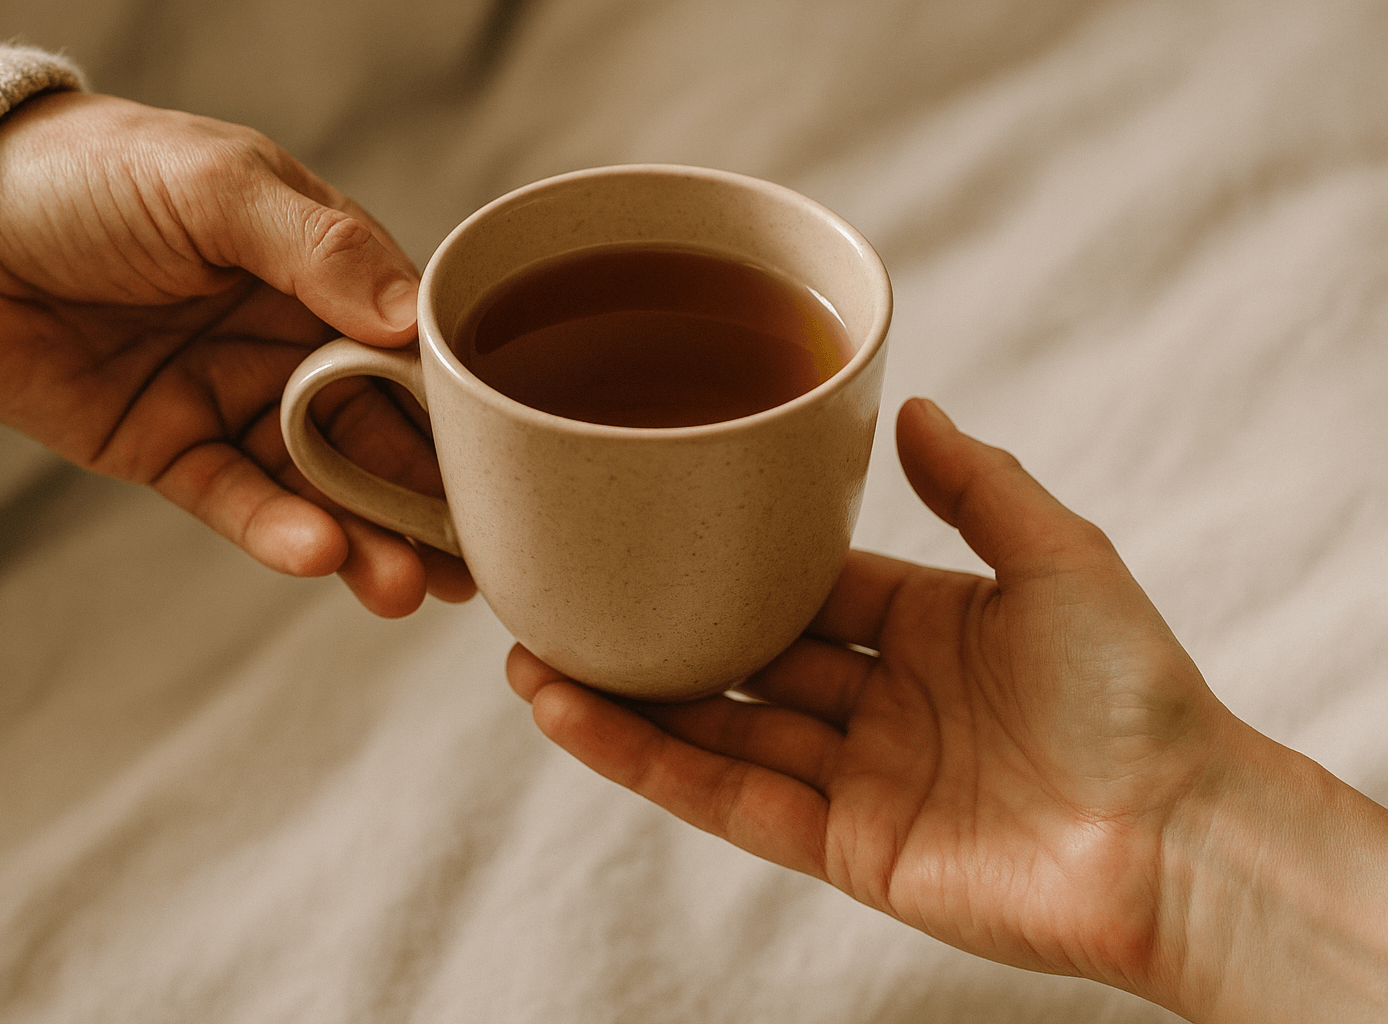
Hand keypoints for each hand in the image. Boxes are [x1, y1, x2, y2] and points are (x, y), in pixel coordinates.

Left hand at [0, 90, 474, 616]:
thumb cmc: (97, 172)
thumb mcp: (217, 185)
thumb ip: (318, 247)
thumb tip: (411, 319)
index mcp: (328, 275)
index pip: (415, 352)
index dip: (461, 414)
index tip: (507, 470)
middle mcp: (297, 345)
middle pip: (384, 435)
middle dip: (429, 504)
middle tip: (472, 567)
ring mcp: (239, 403)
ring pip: (322, 485)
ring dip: (366, 539)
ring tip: (402, 587)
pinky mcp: (175, 451)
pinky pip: (235, 501)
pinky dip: (275, 532)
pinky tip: (314, 554)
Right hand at [508, 397, 1387, 1021]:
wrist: (1180, 832)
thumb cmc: (1137, 693)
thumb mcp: (1060, 557)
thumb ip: (979, 486)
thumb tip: (909, 411)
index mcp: (926, 629)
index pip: (805, 587)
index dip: (729, 564)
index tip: (652, 530)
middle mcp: (881, 704)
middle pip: (743, 662)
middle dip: (653, 636)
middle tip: (559, 598)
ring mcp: (857, 780)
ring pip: (716, 733)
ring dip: (623, 700)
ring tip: (528, 657)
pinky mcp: (843, 849)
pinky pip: (728, 800)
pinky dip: (646, 762)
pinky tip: (574, 717)